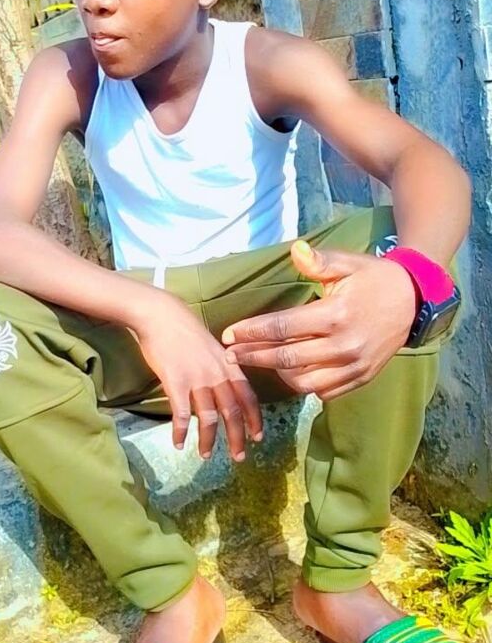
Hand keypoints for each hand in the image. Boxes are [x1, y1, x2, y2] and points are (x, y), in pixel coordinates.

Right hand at [134, 294, 262, 459]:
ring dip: (208, 439)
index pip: (249, 396)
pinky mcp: (175, 382)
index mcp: (228, 365)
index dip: (255, 419)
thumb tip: (225, 386)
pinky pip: (181, 413)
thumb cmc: (184, 328)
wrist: (160, 314)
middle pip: (233, 412)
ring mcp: (197, 378)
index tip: (257, 437)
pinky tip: (178, 443)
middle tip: (238, 457)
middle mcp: (217, 374)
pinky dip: (180, 431)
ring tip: (205, 455)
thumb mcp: (212, 345)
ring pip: (208, 417)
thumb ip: (221, 366)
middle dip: (237, 437)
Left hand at [221, 240, 417, 400]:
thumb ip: (319, 262)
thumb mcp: (348, 263)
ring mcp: (353, 366)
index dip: (251, 333)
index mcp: (335, 315)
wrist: (414, 302)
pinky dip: (305, 385)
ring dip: (278, 374)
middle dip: (253, 357)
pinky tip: (291, 372)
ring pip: (304, 383)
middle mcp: (343, 346)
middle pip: (286, 359)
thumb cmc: (374, 279)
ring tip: (261, 362)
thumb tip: (294, 250)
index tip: (228, 335)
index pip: (282, 329)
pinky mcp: (361, 378)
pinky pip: (325, 392)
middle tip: (231, 355)